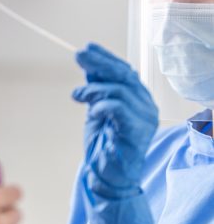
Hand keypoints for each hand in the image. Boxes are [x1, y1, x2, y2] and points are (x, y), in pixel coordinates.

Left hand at [73, 43, 158, 197]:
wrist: (106, 175)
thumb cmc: (103, 143)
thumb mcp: (96, 109)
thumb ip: (97, 89)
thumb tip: (88, 65)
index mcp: (138, 98)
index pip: (124, 71)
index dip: (105, 58)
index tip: (87, 48)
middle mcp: (146, 105)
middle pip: (124, 75)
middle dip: (99, 62)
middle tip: (79, 55)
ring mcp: (145, 118)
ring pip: (119, 90)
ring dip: (93, 89)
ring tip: (77, 96)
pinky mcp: (138, 131)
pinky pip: (119, 108)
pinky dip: (101, 105)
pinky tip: (90, 111)